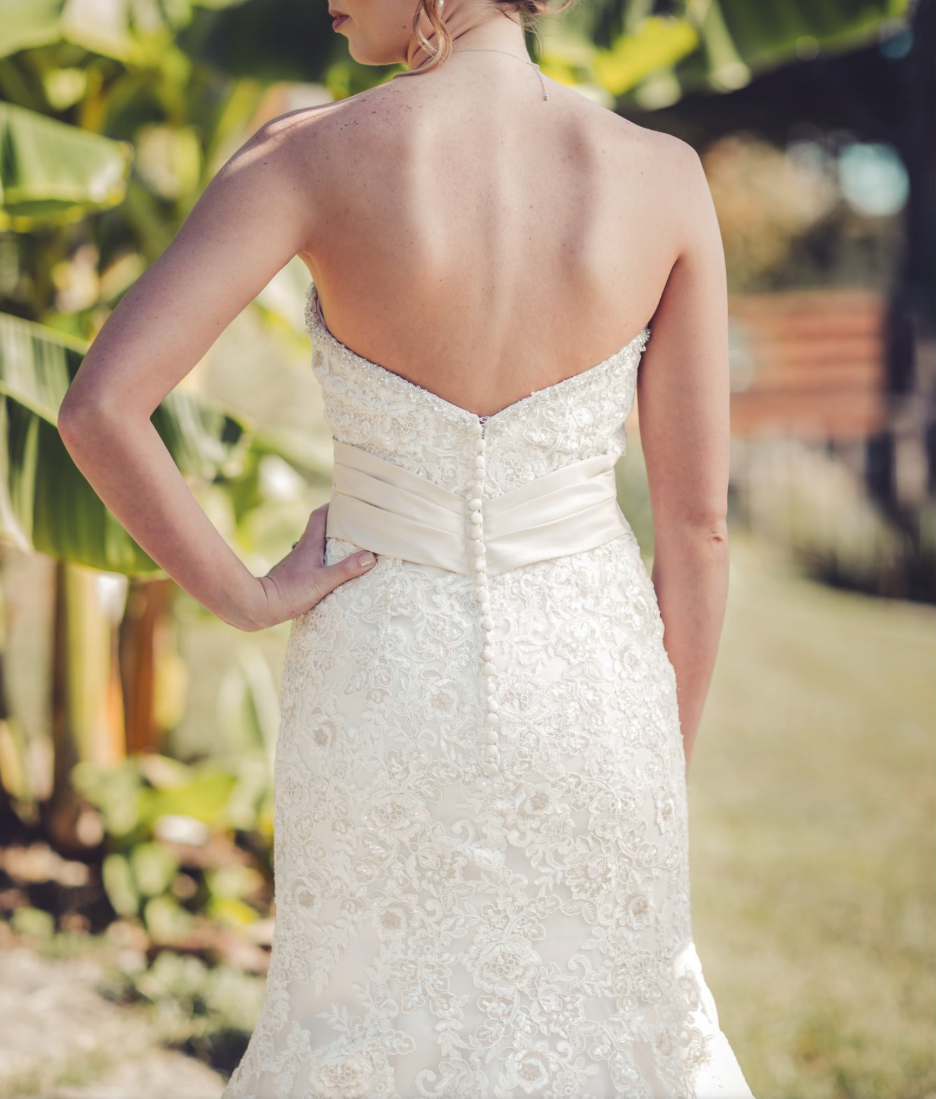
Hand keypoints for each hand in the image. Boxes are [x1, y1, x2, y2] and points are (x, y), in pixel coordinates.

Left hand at [249, 503, 376, 629]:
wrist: (260, 605)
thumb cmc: (290, 592)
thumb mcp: (322, 582)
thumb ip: (346, 569)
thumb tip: (371, 556)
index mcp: (310, 544)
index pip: (320, 515)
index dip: (333, 506)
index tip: (349, 502)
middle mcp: (303, 548)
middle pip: (320, 527)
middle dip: (337, 523)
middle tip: (356, 523)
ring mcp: (298, 561)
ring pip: (317, 543)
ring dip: (331, 541)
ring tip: (350, 545)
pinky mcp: (295, 573)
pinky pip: (313, 558)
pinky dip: (324, 557)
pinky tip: (332, 568)